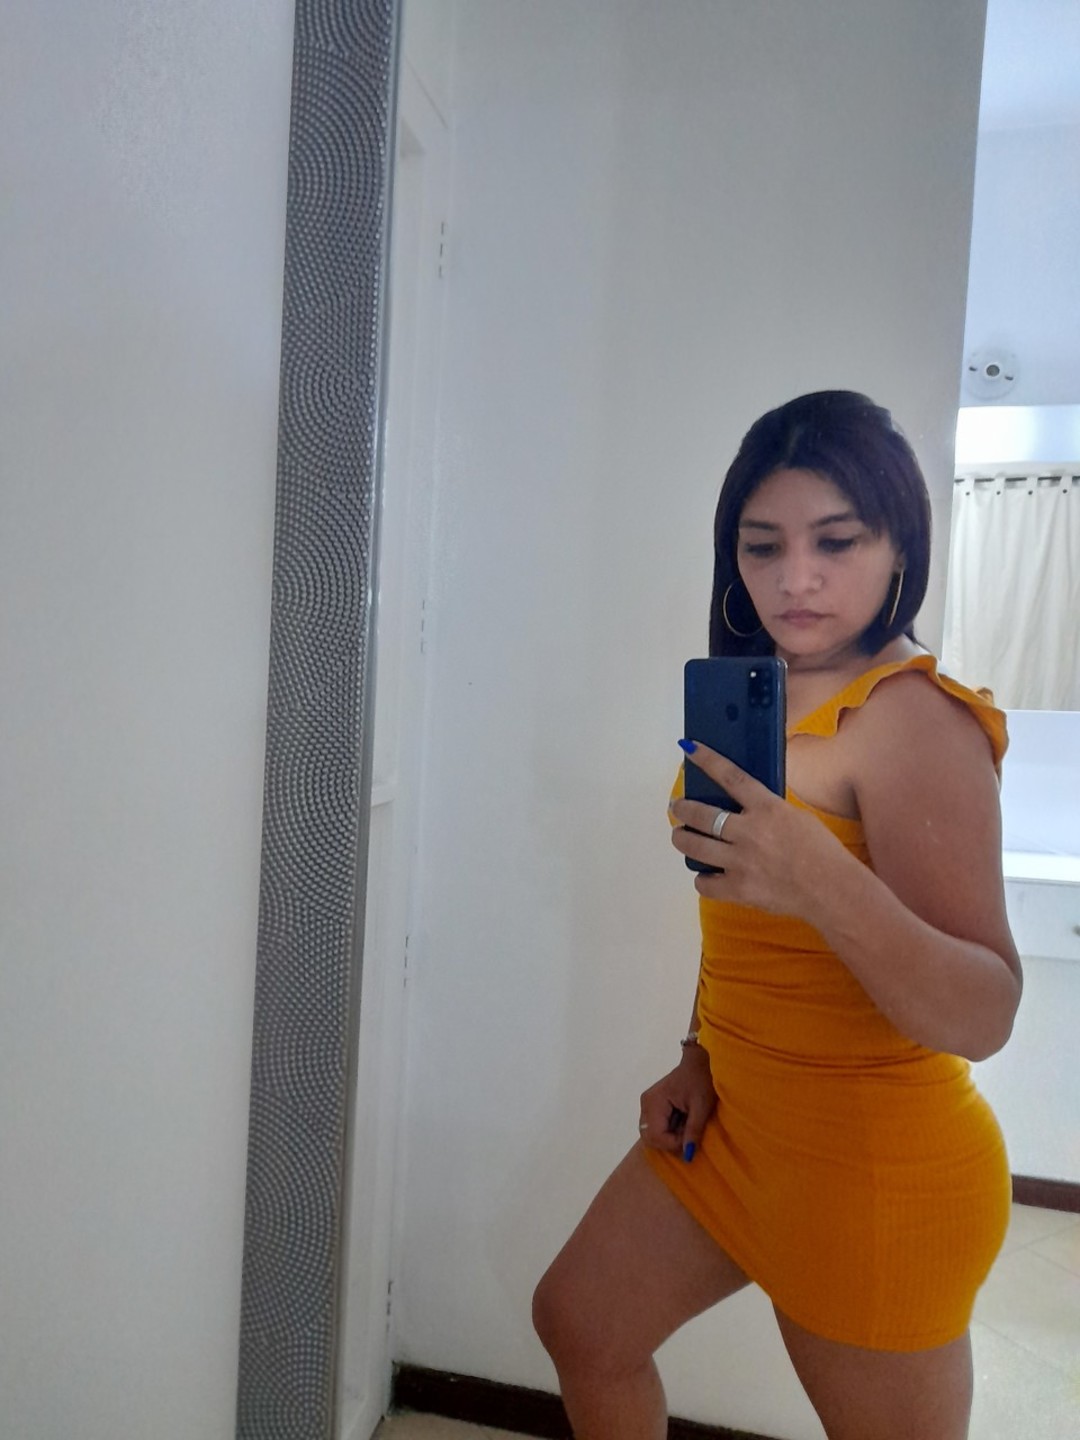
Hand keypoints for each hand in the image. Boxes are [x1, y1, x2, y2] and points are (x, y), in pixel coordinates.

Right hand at [638, 1043, 716, 1161]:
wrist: (699, 1062)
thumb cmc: (702, 1081)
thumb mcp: (702, 1106)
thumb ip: (693, 1130)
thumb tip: (687, 1155)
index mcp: (654, 1101)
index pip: (656, 1135)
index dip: (673, 1144)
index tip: (691, 1141)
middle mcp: (646, 1104)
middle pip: (650, 1138)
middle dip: (670, 1143)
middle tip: (689, 1137)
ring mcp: (647, 1105)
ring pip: (651, 1135)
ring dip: (669, 1139)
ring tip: (686, 1129)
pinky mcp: (652, 1106)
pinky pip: (655, 1128)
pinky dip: (668, 1132)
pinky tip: (681, 1124)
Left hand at [669, 740, 842, 915]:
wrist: (833, 890)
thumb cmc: (822, 852)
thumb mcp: (797, 817)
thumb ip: (768, 811)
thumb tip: (747, 806)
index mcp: (767, 809)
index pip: (731, 777)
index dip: (708, 761)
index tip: (689, 748)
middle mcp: (749, 832)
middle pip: (701, 814)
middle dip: (683, 808)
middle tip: (678, 807)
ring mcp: (741, 862)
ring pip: (693, 845)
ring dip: (681, 838)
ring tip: (681, 836)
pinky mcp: (738, 889)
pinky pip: (704, 883)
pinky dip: (702, 878)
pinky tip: (707, 875)